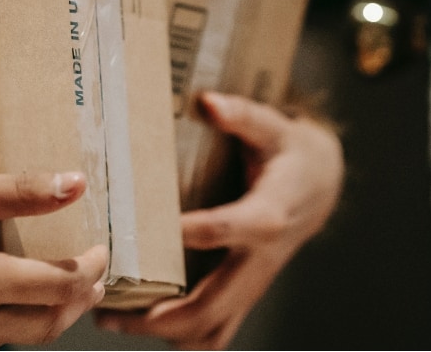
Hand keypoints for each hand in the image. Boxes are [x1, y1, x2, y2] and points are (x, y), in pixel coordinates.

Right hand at [0, 171, 108, 349]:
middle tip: (91, 274)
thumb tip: (74, 184)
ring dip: (42, 314)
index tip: (101, 250)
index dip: (90, 270)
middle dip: (78, 300)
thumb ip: (18, 193)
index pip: (59, 287)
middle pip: (47, 326)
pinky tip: (0, 298)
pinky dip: (2, 324)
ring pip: (14, 339)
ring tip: (54, 284)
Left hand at [97, 92, 343, 349]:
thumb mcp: (274, 126)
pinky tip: (142, 324)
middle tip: (109, 308)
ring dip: (164, 333)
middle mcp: (260, 257)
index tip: (146, 236)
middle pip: (213, 303)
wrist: (321, 184)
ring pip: (212, 327)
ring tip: (113, 318)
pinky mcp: (246, 291)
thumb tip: (207, 102)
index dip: (194, 234)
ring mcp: (253, 281)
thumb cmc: (291, 153)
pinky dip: (182, 335)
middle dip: (161, 315)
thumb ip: (242, 115)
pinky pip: (217, 328)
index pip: (229, 229)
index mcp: (268, 214)